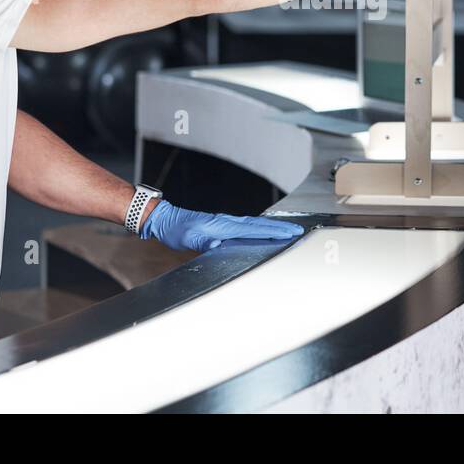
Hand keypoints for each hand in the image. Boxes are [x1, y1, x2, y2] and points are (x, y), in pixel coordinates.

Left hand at [139, 200, 304, 251]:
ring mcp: (225, 223)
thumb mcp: (186, 238)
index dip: (272, 231)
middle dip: (279, 227)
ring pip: (254, 224)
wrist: (166, 220)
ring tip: (287, 230)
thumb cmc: (176, 230)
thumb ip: (202, 241)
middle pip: (259, 224)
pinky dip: (259, 228)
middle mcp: (227, 222)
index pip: (253, 228)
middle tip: (297, 230)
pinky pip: (247, 226)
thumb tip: (216, 244)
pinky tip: (263, 232)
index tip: (289, 231)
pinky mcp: (222, 226)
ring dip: (271, 227)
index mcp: (223, 225)